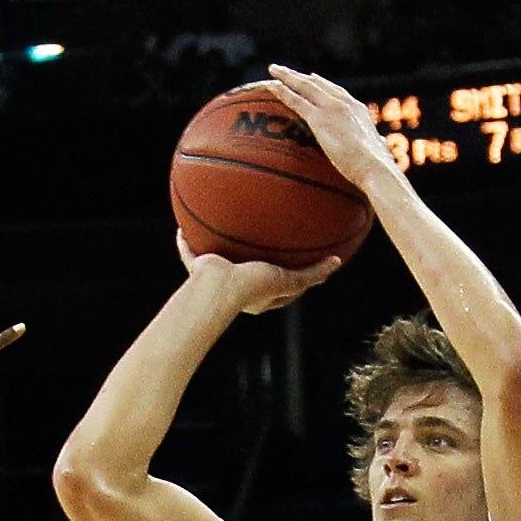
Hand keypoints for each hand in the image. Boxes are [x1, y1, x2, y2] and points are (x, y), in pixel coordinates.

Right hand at [177, 230, 340, 316]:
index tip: (296, 260)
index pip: (277, 285)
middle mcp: (237, 286)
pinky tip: (183, 227)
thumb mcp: (290, 280)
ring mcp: (216, 278)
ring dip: (218, 246)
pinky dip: (185, 242)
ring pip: (217, 260)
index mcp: (259, 294)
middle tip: (262, 241)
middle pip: (247, 270)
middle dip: (253, 258)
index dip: (287, 274)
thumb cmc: (253, 288)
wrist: (220, 290)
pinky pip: (189, 253)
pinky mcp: (199, 269)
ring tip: (223, 226)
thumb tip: (337, 262)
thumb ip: (312, 274)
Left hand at [265, 63, 399, 191]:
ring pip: (305, 86)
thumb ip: (375, 145)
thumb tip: (381, 146)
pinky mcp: (319, 119)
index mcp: (358, 110)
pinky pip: (296, 101)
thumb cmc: (377, 167)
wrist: (375, 166)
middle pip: (318, 84)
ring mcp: (331, 108)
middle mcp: (345, 103)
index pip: (337, 92)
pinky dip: (282, 91)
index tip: (311, 77)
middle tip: (284, 70)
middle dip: (300, 76)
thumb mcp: (377, 151)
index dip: (322, 84)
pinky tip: (270, 85)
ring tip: (273, 70)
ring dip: (287, 76)